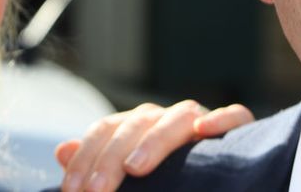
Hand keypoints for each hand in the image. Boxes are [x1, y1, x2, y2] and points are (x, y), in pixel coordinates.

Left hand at [55, 99, 253, 191]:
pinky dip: (221, 120)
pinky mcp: (238, 129)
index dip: (85, 159)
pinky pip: (234, 116)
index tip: (72, 191)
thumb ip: (97, 162)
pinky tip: (204, 132)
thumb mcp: (128, 174)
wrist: (218, 179)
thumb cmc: (166, 179)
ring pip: (176, 118)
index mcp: (137, 126)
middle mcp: (165, 118)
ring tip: (135, 168)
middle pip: (134, 125)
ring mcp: (200, 121)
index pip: (105, 130)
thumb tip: (62, 150)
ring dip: (154, 141)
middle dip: (110, 159)